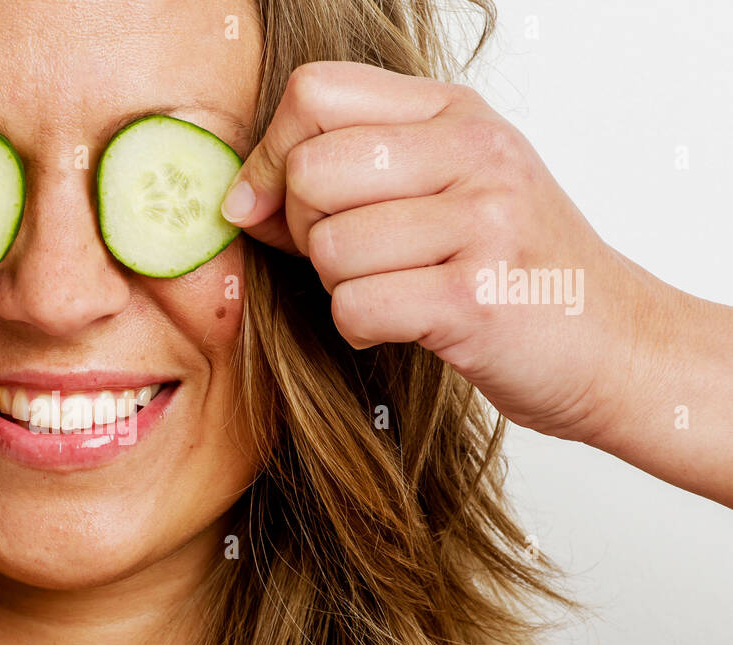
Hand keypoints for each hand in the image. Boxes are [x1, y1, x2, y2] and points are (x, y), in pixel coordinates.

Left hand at [220, 60, 655, 446]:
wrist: (612, 342)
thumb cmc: (514, 268)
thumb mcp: (447, 188)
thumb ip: (350, 175)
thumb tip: (240, 196)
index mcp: (457, 114)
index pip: (315, 93)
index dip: (270, 154)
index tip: (268, 202)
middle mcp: (475, 154)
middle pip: (310, 172)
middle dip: (304, 230)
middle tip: (352, 258)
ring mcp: (483, 223)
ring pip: (329, 248)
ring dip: (340, 286)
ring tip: (395, 291)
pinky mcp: (476, 299)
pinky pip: (354, 306)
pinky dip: (361, 328)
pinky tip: (403, 325)